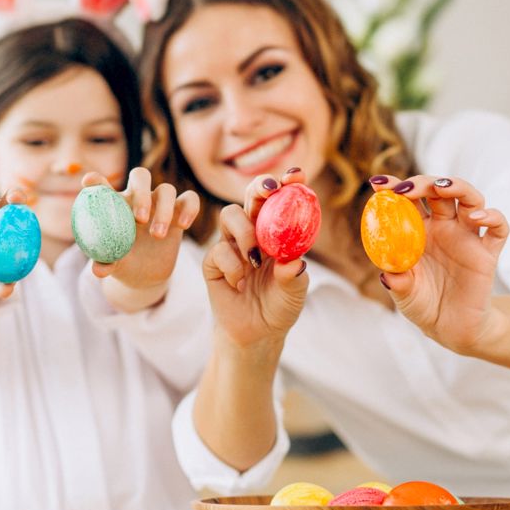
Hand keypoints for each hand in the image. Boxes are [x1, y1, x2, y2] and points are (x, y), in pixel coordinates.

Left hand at [84, 167, 199, 307]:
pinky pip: (190, 199)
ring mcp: (159, 203)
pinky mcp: (179, 212)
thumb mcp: (112, 264)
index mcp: (114, 204)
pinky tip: (183, 225)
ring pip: (166, 190)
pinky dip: (189, 208)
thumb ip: (105, 263)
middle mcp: (138, 198)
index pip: (103, 184)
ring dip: (163, 210)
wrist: (143, 273)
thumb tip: (98, 271)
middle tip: (140, 219)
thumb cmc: (121, 261)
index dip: (96, 180)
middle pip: (141, 176)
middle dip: (141, 194)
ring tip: (157, 236)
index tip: (89, 182)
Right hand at [203, 170, 309, 346]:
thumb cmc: (280, 306)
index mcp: (277, 232)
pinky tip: (240, 284)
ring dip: (244, 231)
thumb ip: (294, 276)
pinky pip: (217, 251)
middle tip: (269, 192)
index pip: (280, 200)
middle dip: (259, 188)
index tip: (297, 176)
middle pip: (250, 196)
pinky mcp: (213, 262)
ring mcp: (231, 245)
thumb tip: (294, 261)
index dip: (287, 184)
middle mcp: (253, 232)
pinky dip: (232, 266)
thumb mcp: (294, 292)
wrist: (257, 334)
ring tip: (255, 258)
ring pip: (229, 215)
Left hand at [370, 175, 509, 352]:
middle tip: (406, 189)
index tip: (378, 183)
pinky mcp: (488, 251)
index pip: (408, 201)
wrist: (450, 328)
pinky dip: (493, 216)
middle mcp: (444, 228)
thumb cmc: (423, 305)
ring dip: (457, 186)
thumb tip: (388, 274)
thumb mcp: (404, 294)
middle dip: (423, 183)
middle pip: (438, 191)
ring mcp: (467, 236)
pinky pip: (498, 228)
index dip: (394, 188)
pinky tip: (477, 217)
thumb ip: (398, 282)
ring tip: (441, 187)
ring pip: (469, 198)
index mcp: (418, 231)